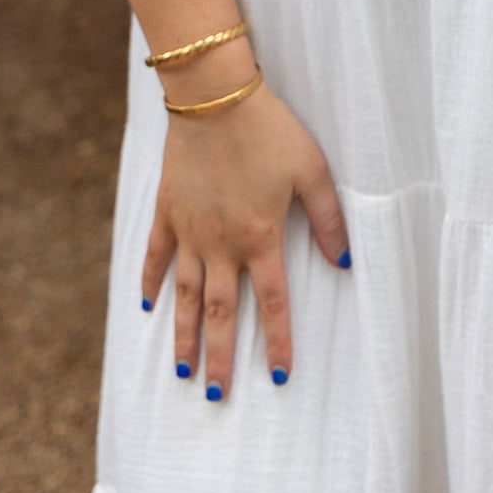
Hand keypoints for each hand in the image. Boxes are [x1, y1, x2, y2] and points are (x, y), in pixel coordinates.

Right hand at [140, 74, 351, 400]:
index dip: (278, 342)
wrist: (214, 95)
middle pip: (220, 313)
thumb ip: (327, 219)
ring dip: (183, 335)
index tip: (280, 377)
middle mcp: (222, 244)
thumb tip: (344, 261)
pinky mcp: (167, 209)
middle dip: (220, 358)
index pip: (272, 303)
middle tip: (215, 397)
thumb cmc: (270, 129)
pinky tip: (148, 306)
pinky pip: (156, 255)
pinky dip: (151, 281)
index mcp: (260, 237)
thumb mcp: (312, 169)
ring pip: (184, 295)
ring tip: (182, 370)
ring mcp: (190, 229)